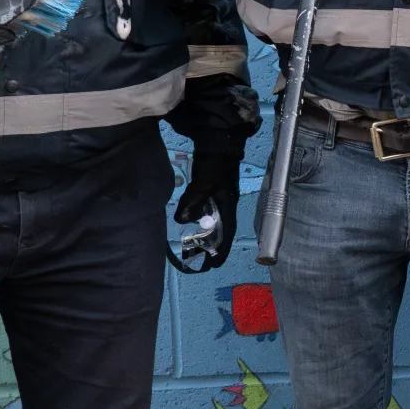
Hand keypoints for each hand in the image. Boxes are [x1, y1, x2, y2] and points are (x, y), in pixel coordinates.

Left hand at [172, 143, 242, 270]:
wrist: (218, 142)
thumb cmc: (215, 163)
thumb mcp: (204, 182)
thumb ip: (193, 200)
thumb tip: (181, 221)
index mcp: (228, 204)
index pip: (227, 232)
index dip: (221, 250)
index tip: (214, 265)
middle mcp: (226, 204)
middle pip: (221, 230)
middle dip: (213, 246)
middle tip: (203, 261)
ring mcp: (219, 197)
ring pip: (213, 221)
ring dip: (206, 234)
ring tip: (195, 247)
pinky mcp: (212, 191)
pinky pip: (206, 211)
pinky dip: (199, 219)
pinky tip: (191, 221)